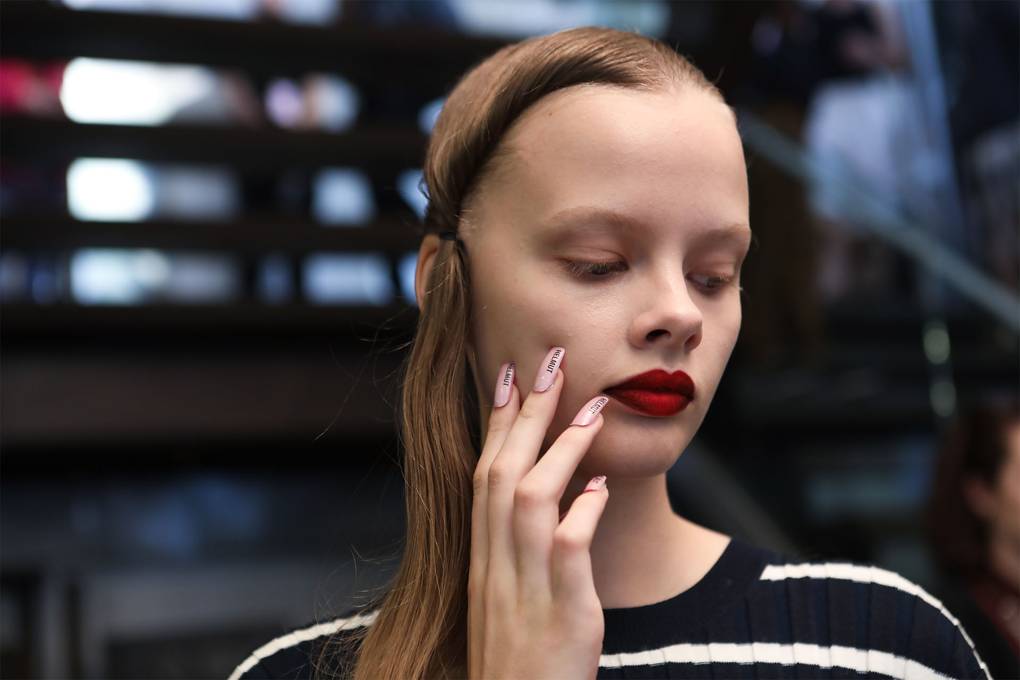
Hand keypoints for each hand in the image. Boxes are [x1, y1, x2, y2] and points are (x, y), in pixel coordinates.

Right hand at [468, 346, 610, 679]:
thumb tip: (565, 497)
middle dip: (524, 414)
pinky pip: (566, 551)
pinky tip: (599, 486)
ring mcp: (523, 587)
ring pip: (529, 500)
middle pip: (501, 473)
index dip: (495, 423)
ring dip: (558, 448)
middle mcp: (493, 565)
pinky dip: (581, 512)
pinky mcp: (559, 613)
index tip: (507, 376)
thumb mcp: (509, 600)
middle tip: (548, 362)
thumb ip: (523, 549)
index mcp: (481, 558)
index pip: (483, 475)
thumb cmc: (520, 662)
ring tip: (589, 407)